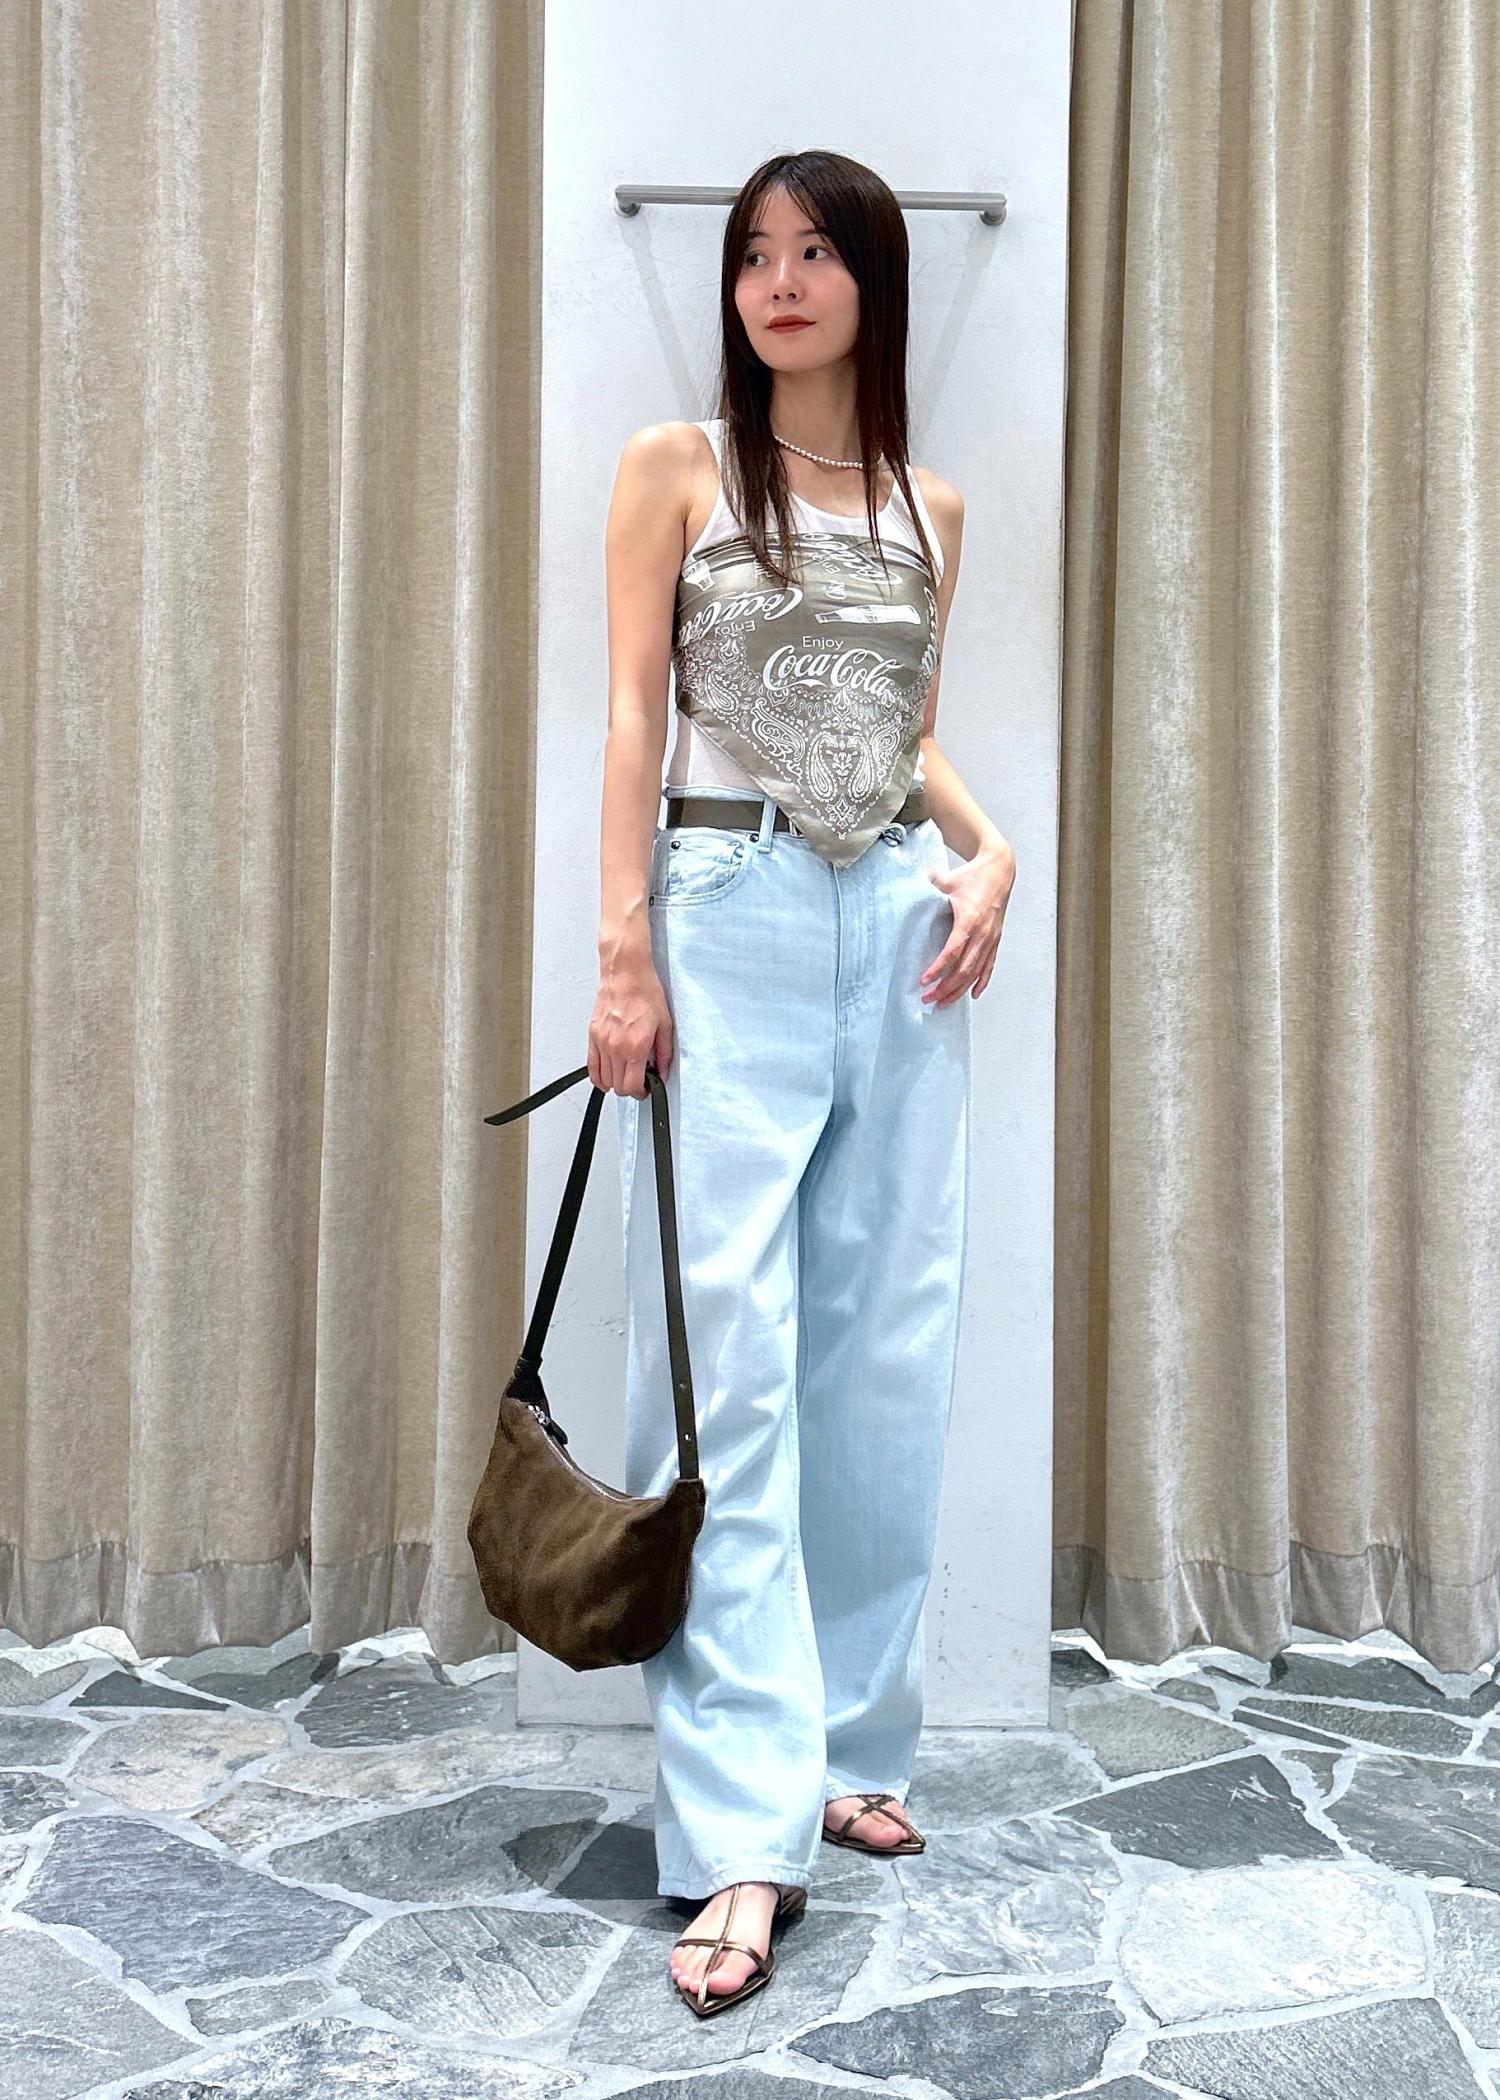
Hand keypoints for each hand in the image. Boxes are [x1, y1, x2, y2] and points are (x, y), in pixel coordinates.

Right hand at [588, 963, 674, 1096]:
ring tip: (625, 1074)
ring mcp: (601, 1042)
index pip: (632, 1086)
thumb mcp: (665, 1024)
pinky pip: (591, 1066)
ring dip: (615, 1082)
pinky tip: (606, 1077)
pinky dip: (598, 1076)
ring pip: (604, 1079)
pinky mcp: (592, 1035)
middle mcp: (616, 1047)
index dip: (640, 1093)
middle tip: (639, 1081)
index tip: (646, 1088)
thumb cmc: (644, 992)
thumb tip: (663, 1071)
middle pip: (617, 1086)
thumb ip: (664, 1053)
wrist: (626, 973)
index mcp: (635, 1046)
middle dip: (629, 1089)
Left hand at [921, 843, 1014, 1005]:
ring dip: (960, 990)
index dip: (938, 968)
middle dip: (945, 987)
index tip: (924, 980)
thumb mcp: (946, 879)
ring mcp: (991, 938)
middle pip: (964, 969)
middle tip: (928, 999)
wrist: (1000, 869)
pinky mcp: (996, 939)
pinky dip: (982, 982)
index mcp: (969, 919)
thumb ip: (925, 887)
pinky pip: (990, 965)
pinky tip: (974, 994)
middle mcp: (982, 933)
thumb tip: (904, 889)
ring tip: (944, 1002)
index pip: (953, 951)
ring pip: (976, 972)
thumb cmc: (973, 874)